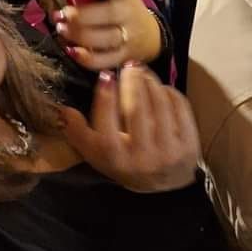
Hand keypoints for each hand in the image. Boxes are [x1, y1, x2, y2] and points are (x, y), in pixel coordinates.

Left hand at [52, 0, 161, 67]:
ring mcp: (128, 36)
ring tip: (62, 29)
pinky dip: (88, 59)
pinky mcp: (124, 56)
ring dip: (80, 35)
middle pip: (108, 14)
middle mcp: (128, 13)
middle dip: (82, 15)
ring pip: (106, 38)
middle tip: (63, 14)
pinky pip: (106, 60)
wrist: (149, 35)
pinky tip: (73, 51)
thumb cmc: (122, 9)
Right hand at [59, 64, 199, 191]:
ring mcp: (169, 151)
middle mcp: (143, 158)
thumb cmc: (126, 163)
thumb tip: (62, 110)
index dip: (105, 99)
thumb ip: (78, 134)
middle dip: (132, 82)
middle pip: (136, 111)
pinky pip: (179, 106)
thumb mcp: (98, 155)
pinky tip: (160, 87)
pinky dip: (168, 91)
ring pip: (159, 104)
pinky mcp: (189, 143)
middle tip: (129, 65)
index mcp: (117, 160)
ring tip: (143, 72)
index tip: (105, 76)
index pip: (107, 129)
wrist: (165, 185)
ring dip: (150, 81)